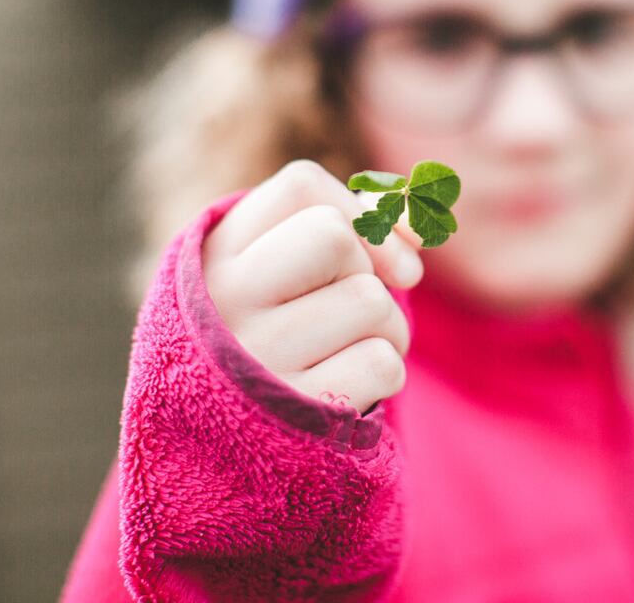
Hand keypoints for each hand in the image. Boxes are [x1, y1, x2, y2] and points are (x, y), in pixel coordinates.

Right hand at [201, 160, 424, 414]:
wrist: (229, 448)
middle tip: (354, 308)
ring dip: (388, 328)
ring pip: (369, 301)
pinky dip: (385, 374)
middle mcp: (221, 302)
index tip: (373, 253)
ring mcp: (252, 360)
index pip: (302, 186)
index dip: (361, 210)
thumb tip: (421, 222)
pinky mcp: (289, 416)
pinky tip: (349, 390)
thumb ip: (358, 227)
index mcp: (213, 254)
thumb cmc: (281, 339)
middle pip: (335, 237)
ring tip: (351, 351)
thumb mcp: (295, 272)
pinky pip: (381, 364)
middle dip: (369, 270)